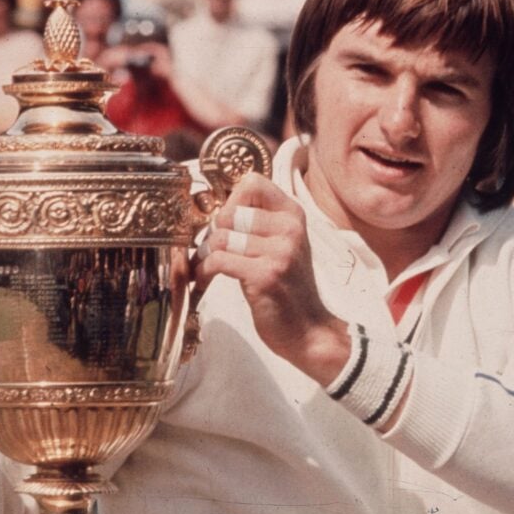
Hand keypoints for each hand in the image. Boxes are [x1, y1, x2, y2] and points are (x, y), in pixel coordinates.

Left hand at [193, 173, 347, 384]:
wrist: (309, 330)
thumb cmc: (287, 288)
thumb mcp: (282, 245)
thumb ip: (258, 223)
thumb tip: (215, 208)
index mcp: (293, 214)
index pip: (252, 182)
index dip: (229, 201)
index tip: (224, 224)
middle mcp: (290, 227)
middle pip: (229, 212)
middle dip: (211, 234)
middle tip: (208, 252)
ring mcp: (280, 251)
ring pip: (220, 237)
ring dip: (204, 255)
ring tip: (205, 268)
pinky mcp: (266, 274)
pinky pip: (219, 260)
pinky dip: (205, 271)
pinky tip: (206, 280)